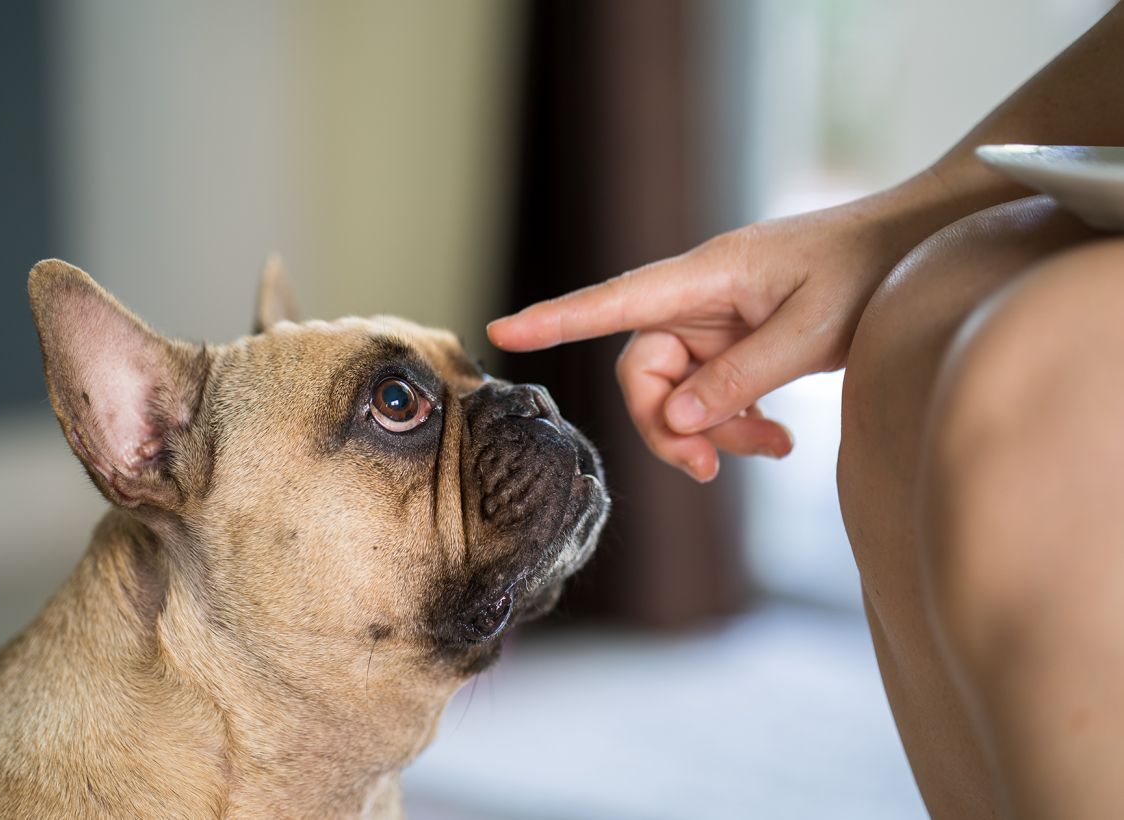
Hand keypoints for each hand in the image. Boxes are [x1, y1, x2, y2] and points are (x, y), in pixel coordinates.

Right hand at [488, 183, 947, 480]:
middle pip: (642, 369)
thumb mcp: (812, 330)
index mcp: (706, 276)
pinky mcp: (739, 339)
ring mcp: (717, 320)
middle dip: (666, 425)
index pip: (612, 301)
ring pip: (679, 390)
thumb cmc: (870, 270)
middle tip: (705, 470)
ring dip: (712, 431)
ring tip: (772, 450)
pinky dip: (735, 421)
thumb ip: (741, 378)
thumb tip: (675, 418)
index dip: (554, 319)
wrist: (917, 247)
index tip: (502, 330)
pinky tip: (777, 440)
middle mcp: (698, 297)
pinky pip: (713, 390)